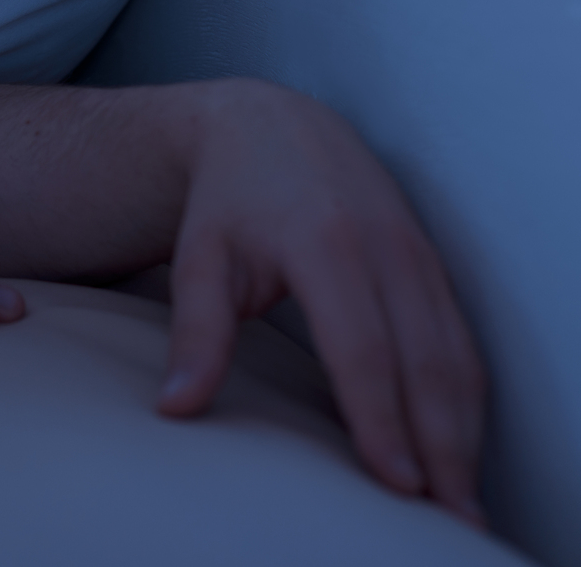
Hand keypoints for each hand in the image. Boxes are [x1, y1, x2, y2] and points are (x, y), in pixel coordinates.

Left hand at [156, 79, 486, 525]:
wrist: (271, 125)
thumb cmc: (226, 200)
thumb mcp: (199, 257)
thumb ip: (196, 333)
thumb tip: (176, 406)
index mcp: (323, 244)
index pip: (361, 348)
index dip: (381, 419)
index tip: (396, 482)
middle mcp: (384, 249)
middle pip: (427, 363)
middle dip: (442, 446)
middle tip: (447, 518)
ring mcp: (417, 254)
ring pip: (457, 356)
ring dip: (466, 432)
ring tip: (462, 500)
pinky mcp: (432, 262)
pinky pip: (462, 339)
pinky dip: (468, 398)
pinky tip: (459, 445)